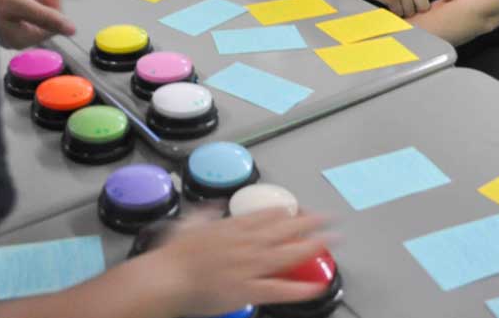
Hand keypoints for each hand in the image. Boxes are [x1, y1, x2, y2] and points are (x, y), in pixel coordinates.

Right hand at [0, 0, 75, 48]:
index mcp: (22, 38)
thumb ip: (48, 16)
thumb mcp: (21, 4)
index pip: (52, 24)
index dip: (53, 4)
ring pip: (26, 3)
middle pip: (38, 12)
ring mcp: (5, 27)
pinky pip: (13, 1)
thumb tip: (72, 30)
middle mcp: (15, 36)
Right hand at [137, 208, 332, 316]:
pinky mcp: (248, 290)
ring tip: (333, 240)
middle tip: (329, 218)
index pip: (265, 215)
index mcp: (230, 227)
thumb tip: (213, 207)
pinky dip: (299, 288)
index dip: (285, 212)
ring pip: (287, 254)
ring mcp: (248, 266)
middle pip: (283, 229)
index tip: (299, 208)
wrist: (166, 278)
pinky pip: (279, 289)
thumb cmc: (172, 255)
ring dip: (312, 245)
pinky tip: (317, 285)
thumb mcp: (187, 224)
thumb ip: (204, 215)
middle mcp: (244, 243)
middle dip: (308, 222)